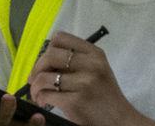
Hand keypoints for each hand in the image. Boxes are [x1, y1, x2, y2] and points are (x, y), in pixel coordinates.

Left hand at [26, 32, 154, 125]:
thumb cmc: (104, 94)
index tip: (46, 63)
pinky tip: (43, 102)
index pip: (61, 38)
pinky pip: (46, 94)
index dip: (47, 49)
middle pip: (49, 56)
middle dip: (36, 68)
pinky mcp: (75, 101)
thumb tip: (42, 59)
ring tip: (38, 93)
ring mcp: (84, 83)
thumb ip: (75, 60)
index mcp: (95, 53)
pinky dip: (40, 98)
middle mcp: (91, 65)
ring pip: (44, 77)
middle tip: (35, 80)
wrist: (120, 119)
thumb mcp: (96, 70)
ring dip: (35, 87)